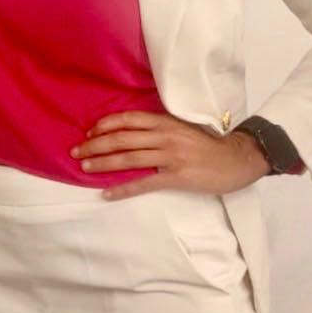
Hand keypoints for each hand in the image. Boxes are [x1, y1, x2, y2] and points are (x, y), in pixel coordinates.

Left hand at [71, 111, 269, 200]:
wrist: (235, 159)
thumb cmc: (206, 143)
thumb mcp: (180, 127)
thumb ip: (158, 127)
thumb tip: (129, 131)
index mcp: (164, 121)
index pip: (128, 119)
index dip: (106, 124)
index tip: (89, 131)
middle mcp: (164, 136)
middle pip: (123, 138)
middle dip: (96, 144)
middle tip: (76, 150)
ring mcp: (169, 157)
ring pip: (129, 159)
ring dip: (104, 163)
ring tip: (85, 167)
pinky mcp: (176, 177)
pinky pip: (144, 184)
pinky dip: (123, 189)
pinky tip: (108, 193)